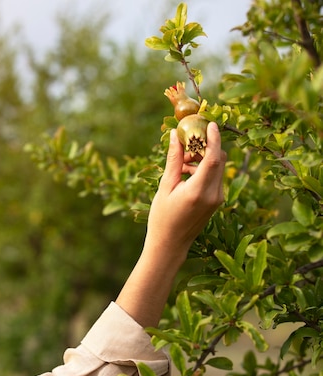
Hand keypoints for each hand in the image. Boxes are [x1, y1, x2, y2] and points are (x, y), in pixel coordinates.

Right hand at [145, 122, 226, 256]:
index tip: (209, 124)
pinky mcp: (217, 201)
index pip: (213, 158)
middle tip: (185, 146)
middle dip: (205, 147)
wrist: (170, 244)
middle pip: (219, 159)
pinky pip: (215, 177)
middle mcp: (213, 194)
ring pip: (218, 167)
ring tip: (180, 165)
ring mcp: (218, 198)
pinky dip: (203, 169)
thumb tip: (176, 136)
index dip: (213, 139)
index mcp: (198, 191)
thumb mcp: (165, 187)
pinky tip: (185, 175)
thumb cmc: (162, 217)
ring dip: (202, 159)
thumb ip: (174, 161)